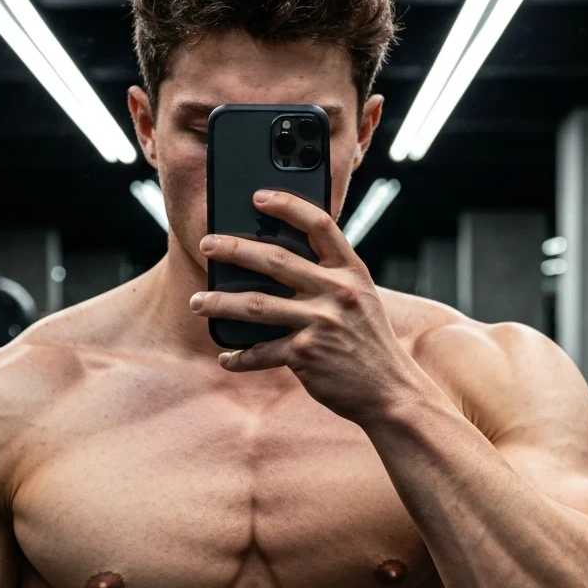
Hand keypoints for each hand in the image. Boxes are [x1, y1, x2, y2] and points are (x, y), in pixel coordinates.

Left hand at [190, 189, 417, 425]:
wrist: (391, 391)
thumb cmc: (369, 342)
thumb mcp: (361, 299)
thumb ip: (330, 279)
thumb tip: (275, 265)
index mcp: (351, 272)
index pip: (319, 225)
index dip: (288, 205)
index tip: (258, 196)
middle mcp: (337, 293)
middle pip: (276, 261)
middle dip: (234, 249)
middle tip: (207, 244)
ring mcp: (321, 324)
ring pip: (256, 305)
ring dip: (219, 303)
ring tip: (197, 302)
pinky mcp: (306, 355)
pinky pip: (261, 352)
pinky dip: (240, 357)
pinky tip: (226, 357)